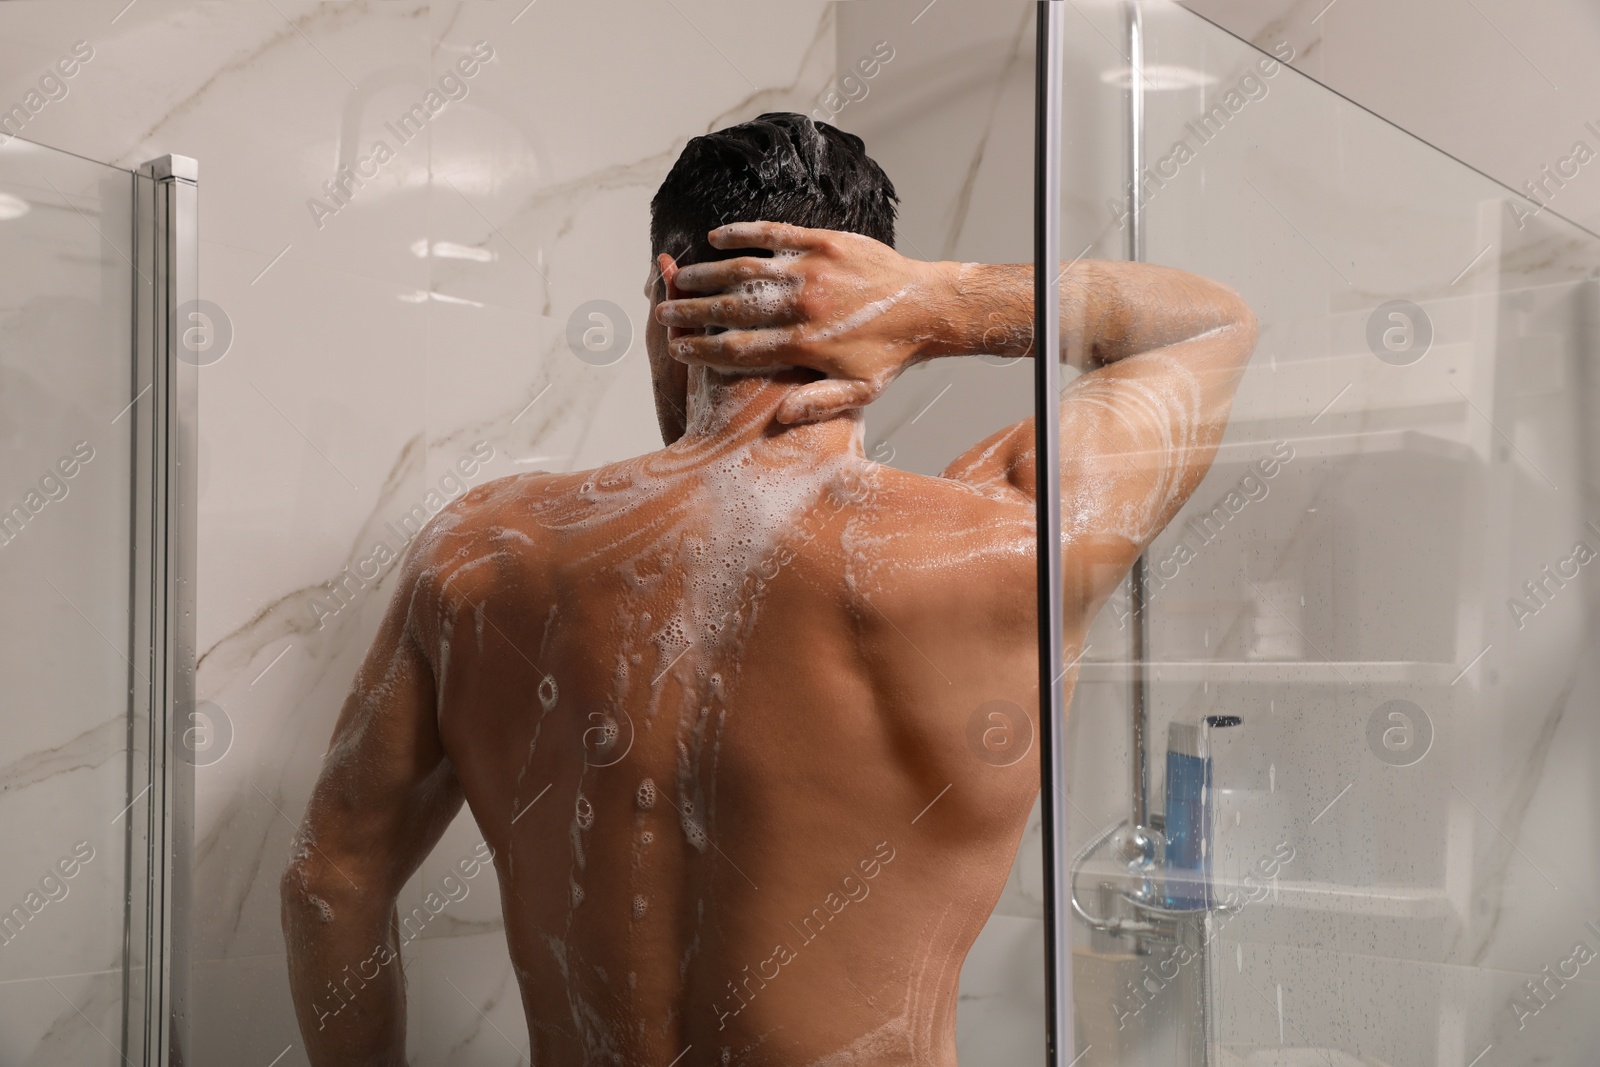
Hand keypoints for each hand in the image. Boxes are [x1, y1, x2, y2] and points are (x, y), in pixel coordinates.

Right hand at [656, 222, 954, 423]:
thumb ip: (818, 404)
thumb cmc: (891, 353)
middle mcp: (803, 306)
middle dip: (691, 312)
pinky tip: (716, 237)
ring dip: (706, 274)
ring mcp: (812, 270)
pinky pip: (774, 235)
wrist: (928, 306)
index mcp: (805, 345)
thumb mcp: (860, 392)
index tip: (678, 350)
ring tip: (679, 278)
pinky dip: (742, 234)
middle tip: (663, 313)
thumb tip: (779, 419)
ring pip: (745, 270)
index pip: (739, 349)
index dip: (703, 351)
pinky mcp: (825, 242)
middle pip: (732, 309)